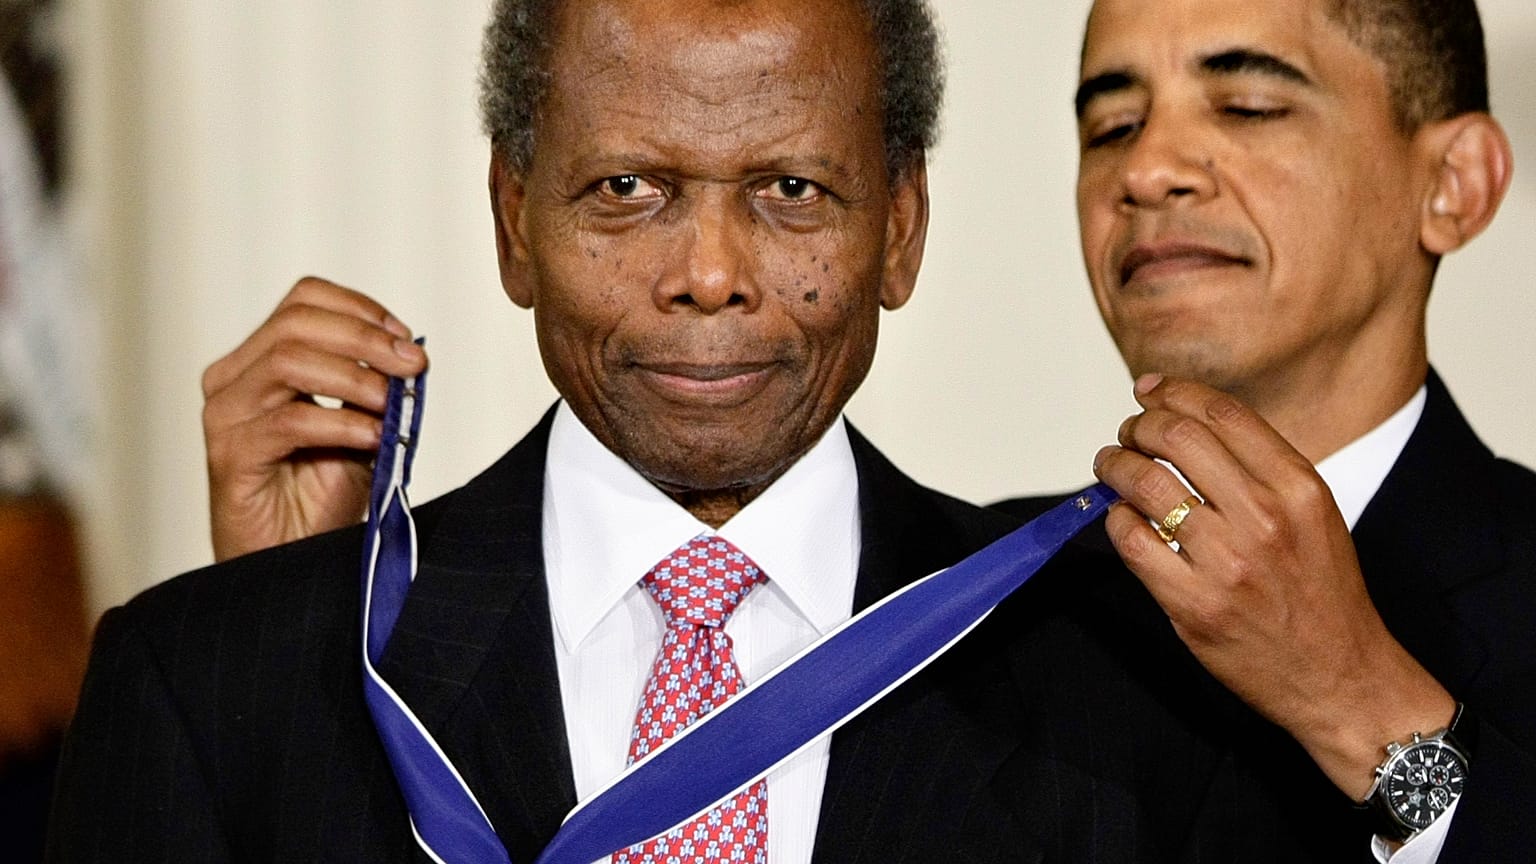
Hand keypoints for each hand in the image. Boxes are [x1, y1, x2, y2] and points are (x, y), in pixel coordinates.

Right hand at [202, 277, 427, 561]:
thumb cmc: (320, 496)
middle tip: (412, 366)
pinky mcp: (230, 455)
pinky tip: (373, 437)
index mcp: (260, 360)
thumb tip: (411, 354)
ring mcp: (226, 415)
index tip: (406, 338)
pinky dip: (341, 424)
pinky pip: (290, 421)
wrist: (293, 559)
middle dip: (366, 339)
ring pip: (289, 361)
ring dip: (355, 378)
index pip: (305, 300)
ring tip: (392, 403)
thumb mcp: (360, 427)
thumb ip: (376, 387)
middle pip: (297, 322)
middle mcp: (233, 379)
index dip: (361, 310)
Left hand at [1091, 374, 1453, 799]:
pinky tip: (1122, 518)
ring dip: (1115, 465)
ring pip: (1145, 484)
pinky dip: (1116, 519)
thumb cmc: (1322, 594)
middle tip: (1129, 434)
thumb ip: (1260, 469)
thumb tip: (1188, 421)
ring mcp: (1227, 562)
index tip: (1150, 391)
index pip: (1222, 413)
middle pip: (1176, 437)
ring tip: (1110, 465)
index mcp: (1299, 487)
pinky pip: (1131, 541)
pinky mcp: (1194, 604)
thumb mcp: (1314, 514)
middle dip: (1139, 425)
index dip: (1174, 392)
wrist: (1341, 678)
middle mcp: (1264, 517)